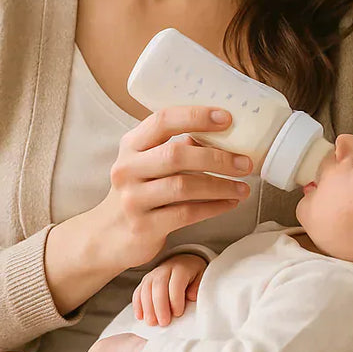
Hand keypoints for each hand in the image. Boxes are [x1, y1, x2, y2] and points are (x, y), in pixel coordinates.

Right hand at [94, 107, 252, 268]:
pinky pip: (186, 214)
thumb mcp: (149, 164)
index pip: (162, 121)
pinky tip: (229, 203)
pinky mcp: (143, 227)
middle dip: (216, 158)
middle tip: (244, 162)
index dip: (195, 116)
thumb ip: (179, 148)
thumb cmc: (139, 191)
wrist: (107, 235)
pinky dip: (213, 208)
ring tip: (243, 187)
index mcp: (131, 145)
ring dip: (220, 186)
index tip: (227, 118)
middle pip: (176, 155)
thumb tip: (224, 134)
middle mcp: (128, 169)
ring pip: (183, 187)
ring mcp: (133, 199)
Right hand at [134, 254, 206, 325]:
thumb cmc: (193, 274)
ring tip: (152, 323)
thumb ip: (197, 286)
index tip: (178, 314)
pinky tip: (140, 316)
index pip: (176, 284)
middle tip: (163, 323)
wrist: (184, 261)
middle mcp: (164, 269)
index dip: (176, 299)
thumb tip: (191, 296)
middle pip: (158, 287)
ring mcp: (152, 275)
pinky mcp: (145, 281)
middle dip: (160, 306)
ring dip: (147, 308)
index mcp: (180, 268)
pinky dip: (138, 305)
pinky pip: (138, 292)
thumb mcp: (201, 277)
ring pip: (146, 289)